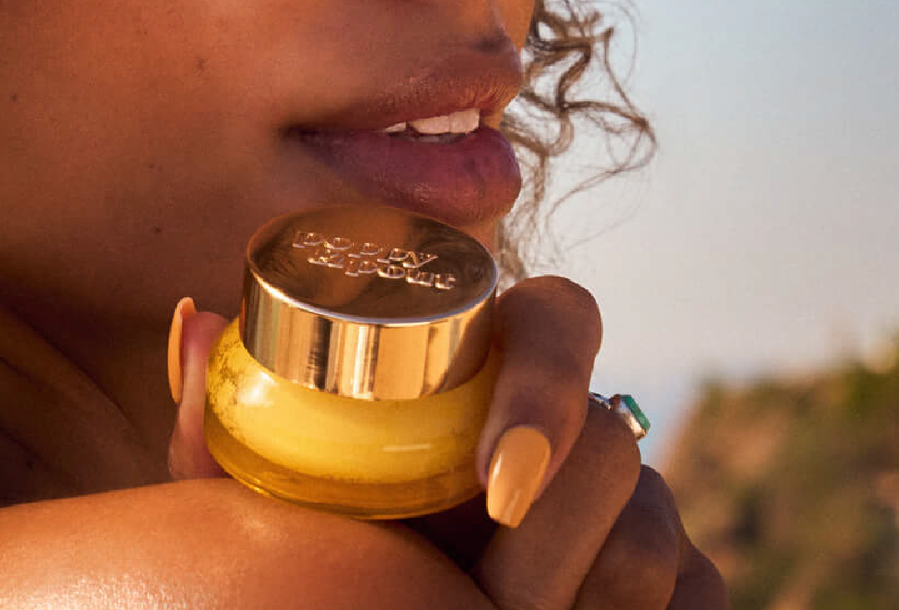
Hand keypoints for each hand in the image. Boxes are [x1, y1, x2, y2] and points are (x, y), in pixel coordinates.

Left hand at [165, 278, 726, 607]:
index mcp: (487, 366)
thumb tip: (195, 319)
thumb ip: (216, 422)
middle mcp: (574, 421)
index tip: (494, 485)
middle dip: (554, 538)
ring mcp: (639, 502)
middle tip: (490, 601)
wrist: (389, 605)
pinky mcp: (686, 583)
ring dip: (589, 596)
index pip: (560, 317)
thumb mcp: (265, 501)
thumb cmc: (322, 551)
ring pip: (660, 531)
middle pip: (614, 436)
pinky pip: (703, 597)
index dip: (544, 391)